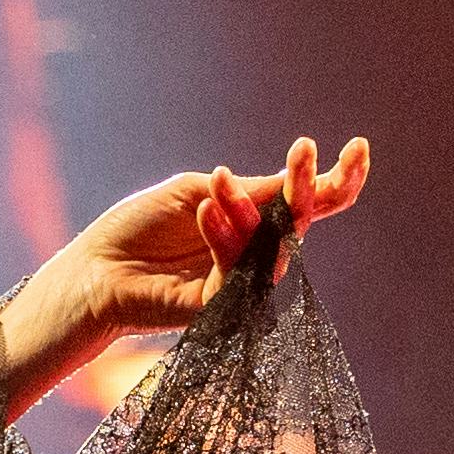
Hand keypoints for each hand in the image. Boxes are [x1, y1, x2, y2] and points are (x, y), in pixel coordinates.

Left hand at [0, 135, 369, 404]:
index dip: (339, 178)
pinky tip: (205, 210)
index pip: (310, 202)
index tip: (360, 145)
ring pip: (271, 243)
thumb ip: (250, 191)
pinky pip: (236, 267)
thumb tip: (298, 181)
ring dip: (244, 208)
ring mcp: (242, 282)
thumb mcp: (197, 191)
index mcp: (256, 221)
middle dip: (306, 185)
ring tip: (215, 184)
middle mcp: (258, 252)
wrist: (93, 270)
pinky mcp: (222, 307)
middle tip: (304, 151)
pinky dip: (222, 234)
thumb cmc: (138, 228)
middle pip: (301, 221)